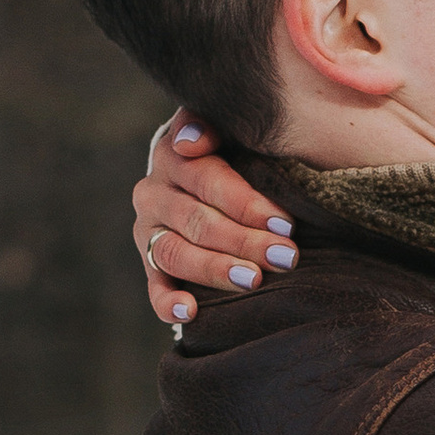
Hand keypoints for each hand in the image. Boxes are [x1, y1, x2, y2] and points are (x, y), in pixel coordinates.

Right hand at [132, 117, 296, 334]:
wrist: (203, 171)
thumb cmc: (233, 149)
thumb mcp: (231, 128)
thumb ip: (214, 123)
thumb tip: (190, 141)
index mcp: (173, 154)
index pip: (208, 181)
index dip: (246, 204)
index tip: (285, 225)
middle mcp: (154, 192)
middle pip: (198, 221)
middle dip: (244, 241)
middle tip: (285, 257)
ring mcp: (149, 231)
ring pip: (176, 253)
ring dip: (215, 269)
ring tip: (253, 280)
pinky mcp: (150, 264)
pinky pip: (154, 287)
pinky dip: (167, 302)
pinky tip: (190, 311)